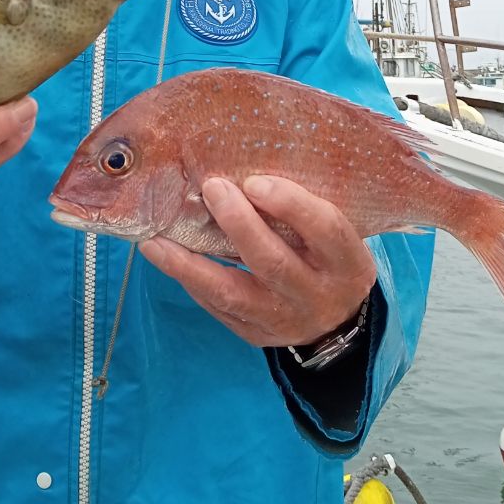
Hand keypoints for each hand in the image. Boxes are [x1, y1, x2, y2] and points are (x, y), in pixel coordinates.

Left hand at [138, 175, 376, 347]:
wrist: (338, 321)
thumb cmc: (329, 258)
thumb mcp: (333, 235)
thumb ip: (303, 208)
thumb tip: (245, 168)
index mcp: (348, 263)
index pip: (326, 230)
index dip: (291, 204)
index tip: (256, 180)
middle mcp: (318, 296)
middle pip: (274, 263)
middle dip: (238, 224)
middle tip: (212, 188)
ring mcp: (285, 321)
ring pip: (234, 294)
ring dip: (190, 264)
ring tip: (156, 240)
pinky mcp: (256, 335)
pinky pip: (218, 308)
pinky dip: (190, 279)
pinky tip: (165, 256)